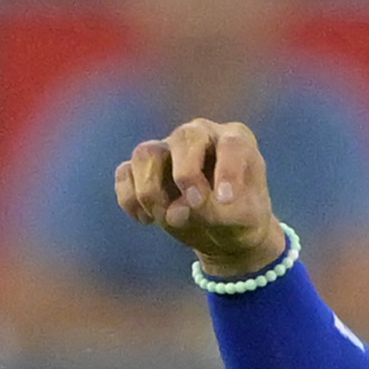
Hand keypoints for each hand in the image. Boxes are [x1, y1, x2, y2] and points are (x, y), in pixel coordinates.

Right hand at [113, 121, 284, 279]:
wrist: (224, 233)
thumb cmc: (241, 220)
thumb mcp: (243, 221)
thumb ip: (217, 212)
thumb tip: (176, 211)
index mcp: (235, 141)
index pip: (231, 145)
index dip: (227, 170)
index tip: (226, 199)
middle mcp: (200, 135)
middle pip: (184, 139)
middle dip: (186, 174)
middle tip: (194, 203)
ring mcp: (169, 148)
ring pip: (146, 153)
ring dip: (151, 189)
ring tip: (165, 218)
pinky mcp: (145, 168)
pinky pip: (125, 174)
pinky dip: (130, 199)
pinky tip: (146, 220)